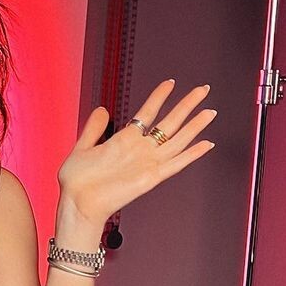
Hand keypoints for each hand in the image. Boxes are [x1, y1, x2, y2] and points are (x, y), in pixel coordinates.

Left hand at [56, 80, 215, 227]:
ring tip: (209, 111)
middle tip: (203, 90)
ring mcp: (147, 163)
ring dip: (195, 126)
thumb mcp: (82, 147)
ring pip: (178, 140)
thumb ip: (93, 128)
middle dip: (187, 105)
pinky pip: (176, 164)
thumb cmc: (76, 181)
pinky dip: (192, 154)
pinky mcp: (151, 178)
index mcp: (124, 141)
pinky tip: (207, 144)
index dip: (159, 97)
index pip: (148, 112)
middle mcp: (140, 150)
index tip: (170, 83)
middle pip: (170, 123)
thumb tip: (102, 109)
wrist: (76, 202)